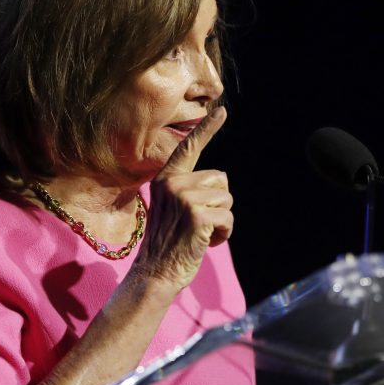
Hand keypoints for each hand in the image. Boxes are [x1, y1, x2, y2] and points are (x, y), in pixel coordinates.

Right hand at [133, 106, 232, 289]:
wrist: (154, 274)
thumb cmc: (168, 243)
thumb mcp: (172, 208)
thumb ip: (188, 190)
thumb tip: (219, 181)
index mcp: (165, 179)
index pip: (189, 148)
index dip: (206, 129)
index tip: (222, 110)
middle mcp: (173, 183)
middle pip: (221, 180)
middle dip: (218, 203)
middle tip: (195, 224)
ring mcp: (184, 198)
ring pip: (227, 199)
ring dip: (221, 220)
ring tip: (198, 233)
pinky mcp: (197, 215)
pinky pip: (229, 217)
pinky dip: (224, 233)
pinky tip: (205, 242)